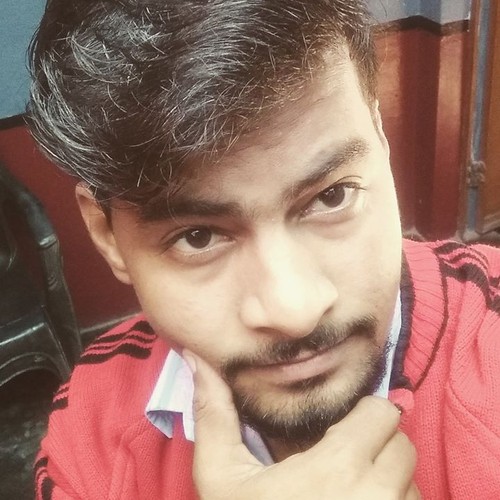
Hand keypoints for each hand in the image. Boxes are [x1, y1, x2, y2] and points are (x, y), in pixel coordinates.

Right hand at [185, 351, 419, 499]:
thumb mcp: (221, 477)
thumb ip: (214, 416)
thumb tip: (198, 360)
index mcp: (336, 469)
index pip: (383, 414)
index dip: (363, 414)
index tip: (342, 426)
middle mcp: (377, 497)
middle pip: (402, 445)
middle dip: (378, 443)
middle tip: (346, 456)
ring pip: (411, 482)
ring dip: (390, 479)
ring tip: (352, 489)